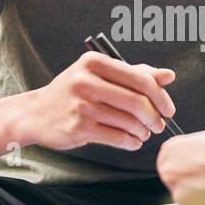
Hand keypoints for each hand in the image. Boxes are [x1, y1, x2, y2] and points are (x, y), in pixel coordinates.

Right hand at [20, 52, 175, 151]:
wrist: (36, 114)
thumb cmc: (74, 93)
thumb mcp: (100, 75)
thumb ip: (134, 73)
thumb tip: (169, 76)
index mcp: (95, 62)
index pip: (140, 79)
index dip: (160, 96)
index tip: (168, 109)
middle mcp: (86, 81)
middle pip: (137, 101)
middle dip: (154, 117)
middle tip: (158, 125)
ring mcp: (82, 105)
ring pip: (129, 121)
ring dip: (142, 131)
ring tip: (143, 133)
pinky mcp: (79, 128)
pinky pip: (117, 137)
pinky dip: (131, 142)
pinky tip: (132, 141)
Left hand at [156, 126, 204, 204]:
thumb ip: (200, 150)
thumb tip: (203, 158)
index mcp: (172, 150)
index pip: (171, 160)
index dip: (190, 163)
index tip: (203, 165)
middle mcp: (170, 173)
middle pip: (177, 181)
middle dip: (193, 181)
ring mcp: (181, 197)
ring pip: (189, 199)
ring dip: (204, 196)